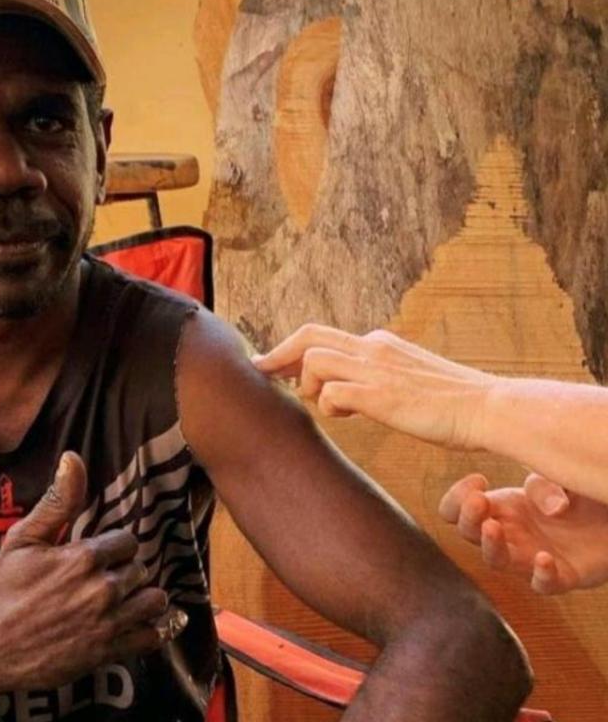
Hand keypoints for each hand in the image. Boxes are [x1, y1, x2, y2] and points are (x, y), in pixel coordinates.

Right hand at [0, 451, 181, 693]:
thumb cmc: (3, 590)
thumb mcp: (23, 539)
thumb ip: (57, 501)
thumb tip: (74, 458)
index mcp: (85, 557)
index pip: (127, 541)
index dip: (114, 547)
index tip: (100, 556)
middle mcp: (103, 589)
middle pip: (140, 569)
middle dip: (125, 571)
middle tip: (103, 579)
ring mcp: (109, 623)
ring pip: (154, 600)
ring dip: (143, 597)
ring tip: (125, 599)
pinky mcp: (110, 651)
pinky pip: (153, 636)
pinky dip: (155, 629)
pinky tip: (148, 623)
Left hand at [252, 323, 494, 449]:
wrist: (488, 408)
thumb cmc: (452, 402)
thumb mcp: (408, 378)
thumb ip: (377, 376)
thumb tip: (346, 389)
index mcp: (379, 343)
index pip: (322, 334)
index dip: (290, 348)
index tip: (271, 362)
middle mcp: (374, 348)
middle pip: (308, 336)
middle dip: (278, 354)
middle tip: (261, 371)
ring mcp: (377, 370)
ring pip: (314, 360)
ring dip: (307, 385)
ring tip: (325, 405)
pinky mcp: (381, 395)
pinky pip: (332, 393)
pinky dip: (328, 405)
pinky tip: (345, 415)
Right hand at [439, 473, 607, 593]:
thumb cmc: (577, 497)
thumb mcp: (555, 476)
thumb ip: (541, 485)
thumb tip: (548, 509)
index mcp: (498, 508)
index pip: (455, 509)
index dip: (456, 497)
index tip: (478, 479)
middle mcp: (508, 534)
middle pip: (468, 532)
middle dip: (467, 516)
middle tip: (478, 500)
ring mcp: (530, 557)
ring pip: (496, 561)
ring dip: (490, 545)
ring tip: (493, 528)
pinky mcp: (561, 577)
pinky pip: (543, 585)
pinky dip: (541, 575)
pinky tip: (544, 558)